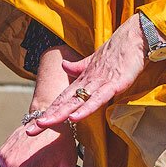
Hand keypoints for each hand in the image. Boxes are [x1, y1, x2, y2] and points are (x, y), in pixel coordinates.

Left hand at [26, 15, 147, 133]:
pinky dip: (86, 108)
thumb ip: (80, 66)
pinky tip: (74, 117)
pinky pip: (98, 99)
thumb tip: (64, 66)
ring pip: (76, 101)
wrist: (136, 36)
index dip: (49, 111)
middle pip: (64, 102)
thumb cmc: (119, 50)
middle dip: (47, 117)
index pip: (63, 98)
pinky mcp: (114, 84)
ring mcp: (100, 82)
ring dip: (59, 113)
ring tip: (43, 123)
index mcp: (84, 78)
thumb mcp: (96, 61)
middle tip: (29, 130)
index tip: (34, 125)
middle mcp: (88, 81)